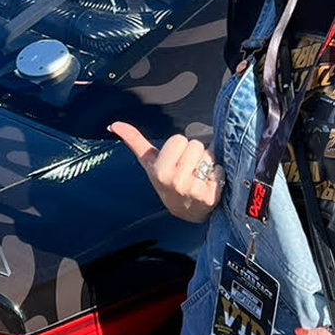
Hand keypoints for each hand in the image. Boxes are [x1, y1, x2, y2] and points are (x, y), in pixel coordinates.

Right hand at [109, 121, 224, 222]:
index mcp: (159, 170)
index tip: (175, 160)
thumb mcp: (149, 162)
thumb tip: (113, 124)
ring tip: (198, 175)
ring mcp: (193, 190)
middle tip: (188, 169)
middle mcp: (175, 181)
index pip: (179, 139)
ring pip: (209, 156)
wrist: (184, 210)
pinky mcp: (210, 197)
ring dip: (207, 163)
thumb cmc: (166, 180)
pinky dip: (218, 174)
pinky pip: (220, 170)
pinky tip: (209, 184)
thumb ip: (134, 141)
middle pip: (195, 145)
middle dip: (194, 154)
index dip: (179, 147)